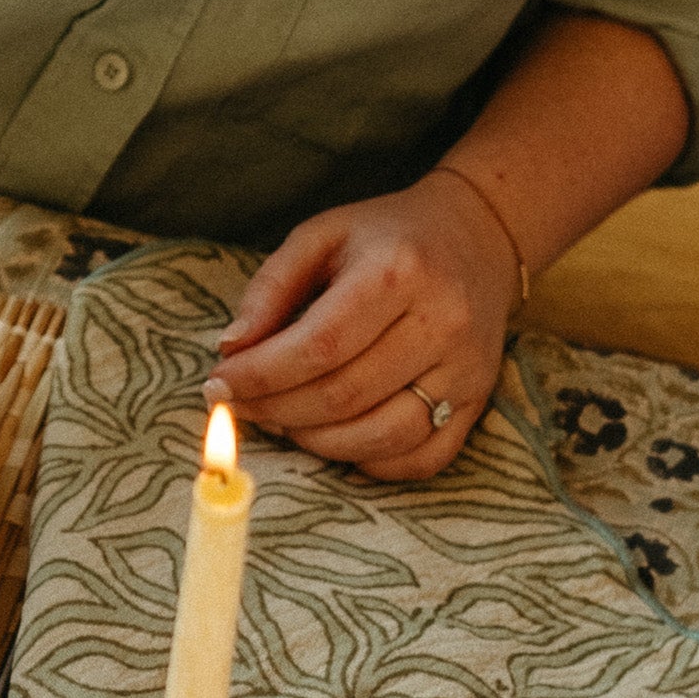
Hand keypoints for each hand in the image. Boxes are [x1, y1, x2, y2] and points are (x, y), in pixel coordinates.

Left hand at [206, 174, 523, 480]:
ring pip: (380, 437)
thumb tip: (230, 350)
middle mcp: (442, 322)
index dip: (261, 376)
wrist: (479, 236)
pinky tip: (339, 437)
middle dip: (278, 411)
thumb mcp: (322, 236)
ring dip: (317, 443)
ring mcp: (466, 369)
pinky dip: (369, 461)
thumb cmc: (387, 238)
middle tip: (246, 406)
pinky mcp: (479, 402)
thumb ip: (270, 288)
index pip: (318, 346)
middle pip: (344, 397)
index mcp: (399, 271)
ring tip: (286, 421)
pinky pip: (420, 459)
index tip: (219, 385)